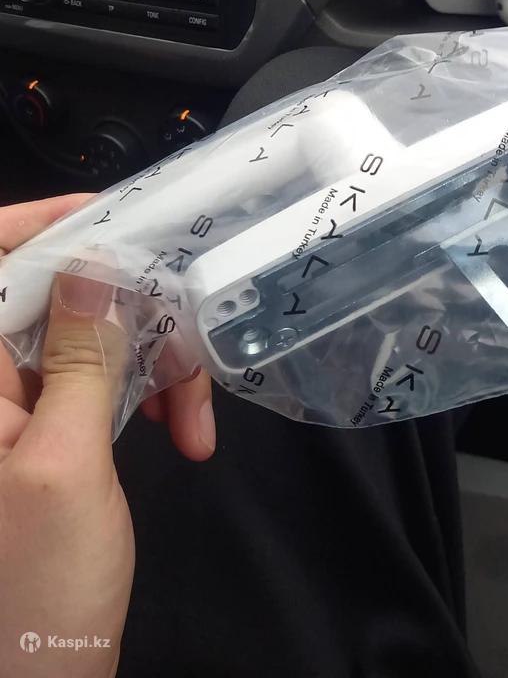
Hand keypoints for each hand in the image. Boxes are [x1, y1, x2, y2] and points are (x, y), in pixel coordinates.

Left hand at [0, 195, 214, 675]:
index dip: (35, 227)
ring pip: (85, 339)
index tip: (105, 216)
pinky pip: (96, 381)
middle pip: (48, 299)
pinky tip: (179, 430)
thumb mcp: (67, 462)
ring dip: (149, 363)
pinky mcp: (42, 434)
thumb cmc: (36, 590)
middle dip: (126, 311)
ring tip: (191, 416)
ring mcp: (9, 412)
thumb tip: (91, 265)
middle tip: (182, 342)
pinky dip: (143, 395)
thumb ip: (78, 357)